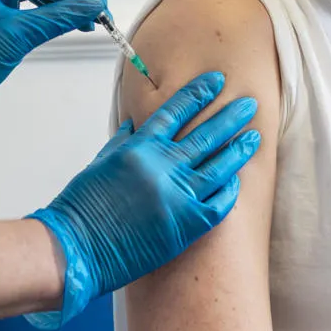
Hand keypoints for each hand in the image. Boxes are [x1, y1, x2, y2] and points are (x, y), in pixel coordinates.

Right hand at [26, 72, 259, 328]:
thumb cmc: (81, 207)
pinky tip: (237, 181)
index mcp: (140, 147)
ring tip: (254, 138)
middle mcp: (162, 167)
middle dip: (230, 116)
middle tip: (250, 104)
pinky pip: (219, 203)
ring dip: (239, 150)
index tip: (217, 81)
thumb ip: (122, 141)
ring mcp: (178, 196)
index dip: (199, 93)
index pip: (176, 110)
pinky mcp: (186, 225)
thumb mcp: (100, 163)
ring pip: (220, 166)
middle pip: (206, 134)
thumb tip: (136, 123)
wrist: (76, 248)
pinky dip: (229, 191)